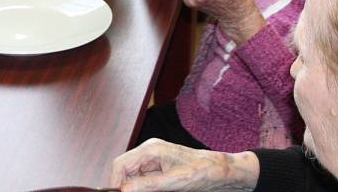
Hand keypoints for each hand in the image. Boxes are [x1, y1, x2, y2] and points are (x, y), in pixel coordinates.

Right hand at [110, 138, 258, 191]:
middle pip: (124, 171)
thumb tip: (123, 190)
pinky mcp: (160, 170)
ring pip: (133, 177)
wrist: (223, 172)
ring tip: (155, 191)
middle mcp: (149, 152)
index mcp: (150, 149)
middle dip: (124, 186)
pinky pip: (145, 180)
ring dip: (135, 188)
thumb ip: (147, 185)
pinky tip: (153, 191)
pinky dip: (144, 189)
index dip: (114, 182)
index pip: (120, 164)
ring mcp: (154, 160)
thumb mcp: (174, 182)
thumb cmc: (203, 172)